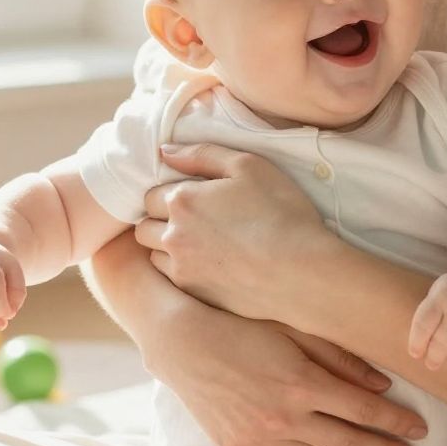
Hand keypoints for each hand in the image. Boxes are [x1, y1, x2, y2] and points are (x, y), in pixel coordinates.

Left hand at [133, 142, 331, 320]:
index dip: (173, 193)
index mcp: (182, 200)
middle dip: (161, 220)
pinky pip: (171, 278)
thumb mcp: (248, 165)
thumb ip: (201, 154)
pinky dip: (182, 269)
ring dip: (166, 246)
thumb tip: (164, 152)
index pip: (153, 194)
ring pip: (153, 254)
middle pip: (145, 225)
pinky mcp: (194, 293)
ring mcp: (180, 267)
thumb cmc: (280, 212)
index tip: (197, 198)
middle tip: (195, 220)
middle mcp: (172, 234)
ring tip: (200, 244)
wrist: (301, 271)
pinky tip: (210, 265)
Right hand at [158, 308, 429, 445]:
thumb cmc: (242, 328)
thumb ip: (340, 358)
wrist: (183, 344)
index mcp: (302, 382)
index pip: (364, 410)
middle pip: (349, 444)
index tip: (419, 430)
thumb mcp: (294, 330)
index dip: (396, 421)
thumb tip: (384, 385)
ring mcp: (260, 438)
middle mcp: (284, 416)